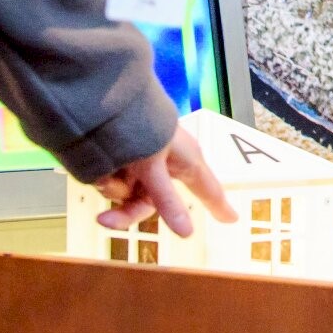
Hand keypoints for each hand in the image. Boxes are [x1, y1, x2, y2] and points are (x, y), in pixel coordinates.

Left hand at [92, 126, 236, 237]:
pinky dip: (106, 179)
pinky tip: (101, 166)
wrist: (109, 99)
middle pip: (153, 203)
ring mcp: (145, 164)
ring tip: (105, 174)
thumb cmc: (142, 126)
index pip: (208, 190)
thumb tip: (188, 234)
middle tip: (106, 220)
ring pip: (130, 196)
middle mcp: (166, 166)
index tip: (232, 219)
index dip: (219, 205)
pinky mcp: (126, 160)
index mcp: (186, 162)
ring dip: (114, 189)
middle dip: (127, 211)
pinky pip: (116, 184)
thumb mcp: (155, 168)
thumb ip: (168, 201)